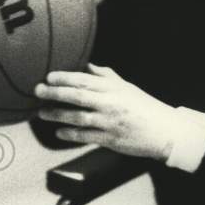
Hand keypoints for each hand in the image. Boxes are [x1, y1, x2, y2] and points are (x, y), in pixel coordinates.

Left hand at [34, 64, 176, 161]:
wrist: (165, 132)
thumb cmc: (146, 108)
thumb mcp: (128, 88)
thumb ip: (106, 76)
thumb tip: (87, 65)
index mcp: (115, 88)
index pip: (85, 80)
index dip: (64, 78)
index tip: (49, 77)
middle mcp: (111, 103)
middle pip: (77, 96)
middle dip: (55, 93)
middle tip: (38, 90)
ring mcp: (110, 122)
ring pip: (77, 117)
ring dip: (57, 114)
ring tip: (42, 113)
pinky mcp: (110, 139)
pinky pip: (85, 136)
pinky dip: (70, 134)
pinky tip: (59, 132)